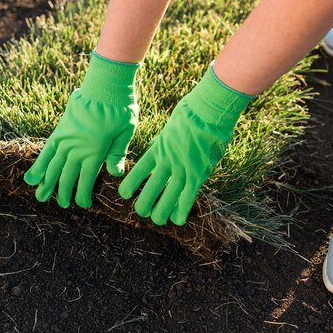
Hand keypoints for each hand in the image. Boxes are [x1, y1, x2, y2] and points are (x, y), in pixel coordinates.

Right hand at [24, 51, 139, 207]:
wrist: (104, 85)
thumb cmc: (120, 108)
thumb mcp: (126, 131)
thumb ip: (118, 153)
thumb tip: (114, 174)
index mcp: (95, 152)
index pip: (86, 181)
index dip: (82, 195)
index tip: (83, 204)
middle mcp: (76, 149)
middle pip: (66, 177)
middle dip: (63, 193)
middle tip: (63, 205)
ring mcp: (65, 140)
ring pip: (52, 167)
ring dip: (47, 184)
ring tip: (41, 197)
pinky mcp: (60, 130)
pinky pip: (46, 151)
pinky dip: (38, 165)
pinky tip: (32, 177)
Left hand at [118, 65, 252, 225]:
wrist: (208, 111)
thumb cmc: (190, 114)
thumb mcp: (169, 127)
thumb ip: (163, 141)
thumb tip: (159, 145)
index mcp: (158, 149)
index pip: (138, 172)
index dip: (130, 185)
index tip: (124, 195)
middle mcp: (167, 162)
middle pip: (149, 190)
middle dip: (144, 204)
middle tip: (142, 212)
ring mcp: (182, 169)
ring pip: (167, 198)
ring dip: (161, 212)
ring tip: (158, 220)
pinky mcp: (198, 174)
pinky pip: (188, 197)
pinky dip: (182, 210)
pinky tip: (178, 220)